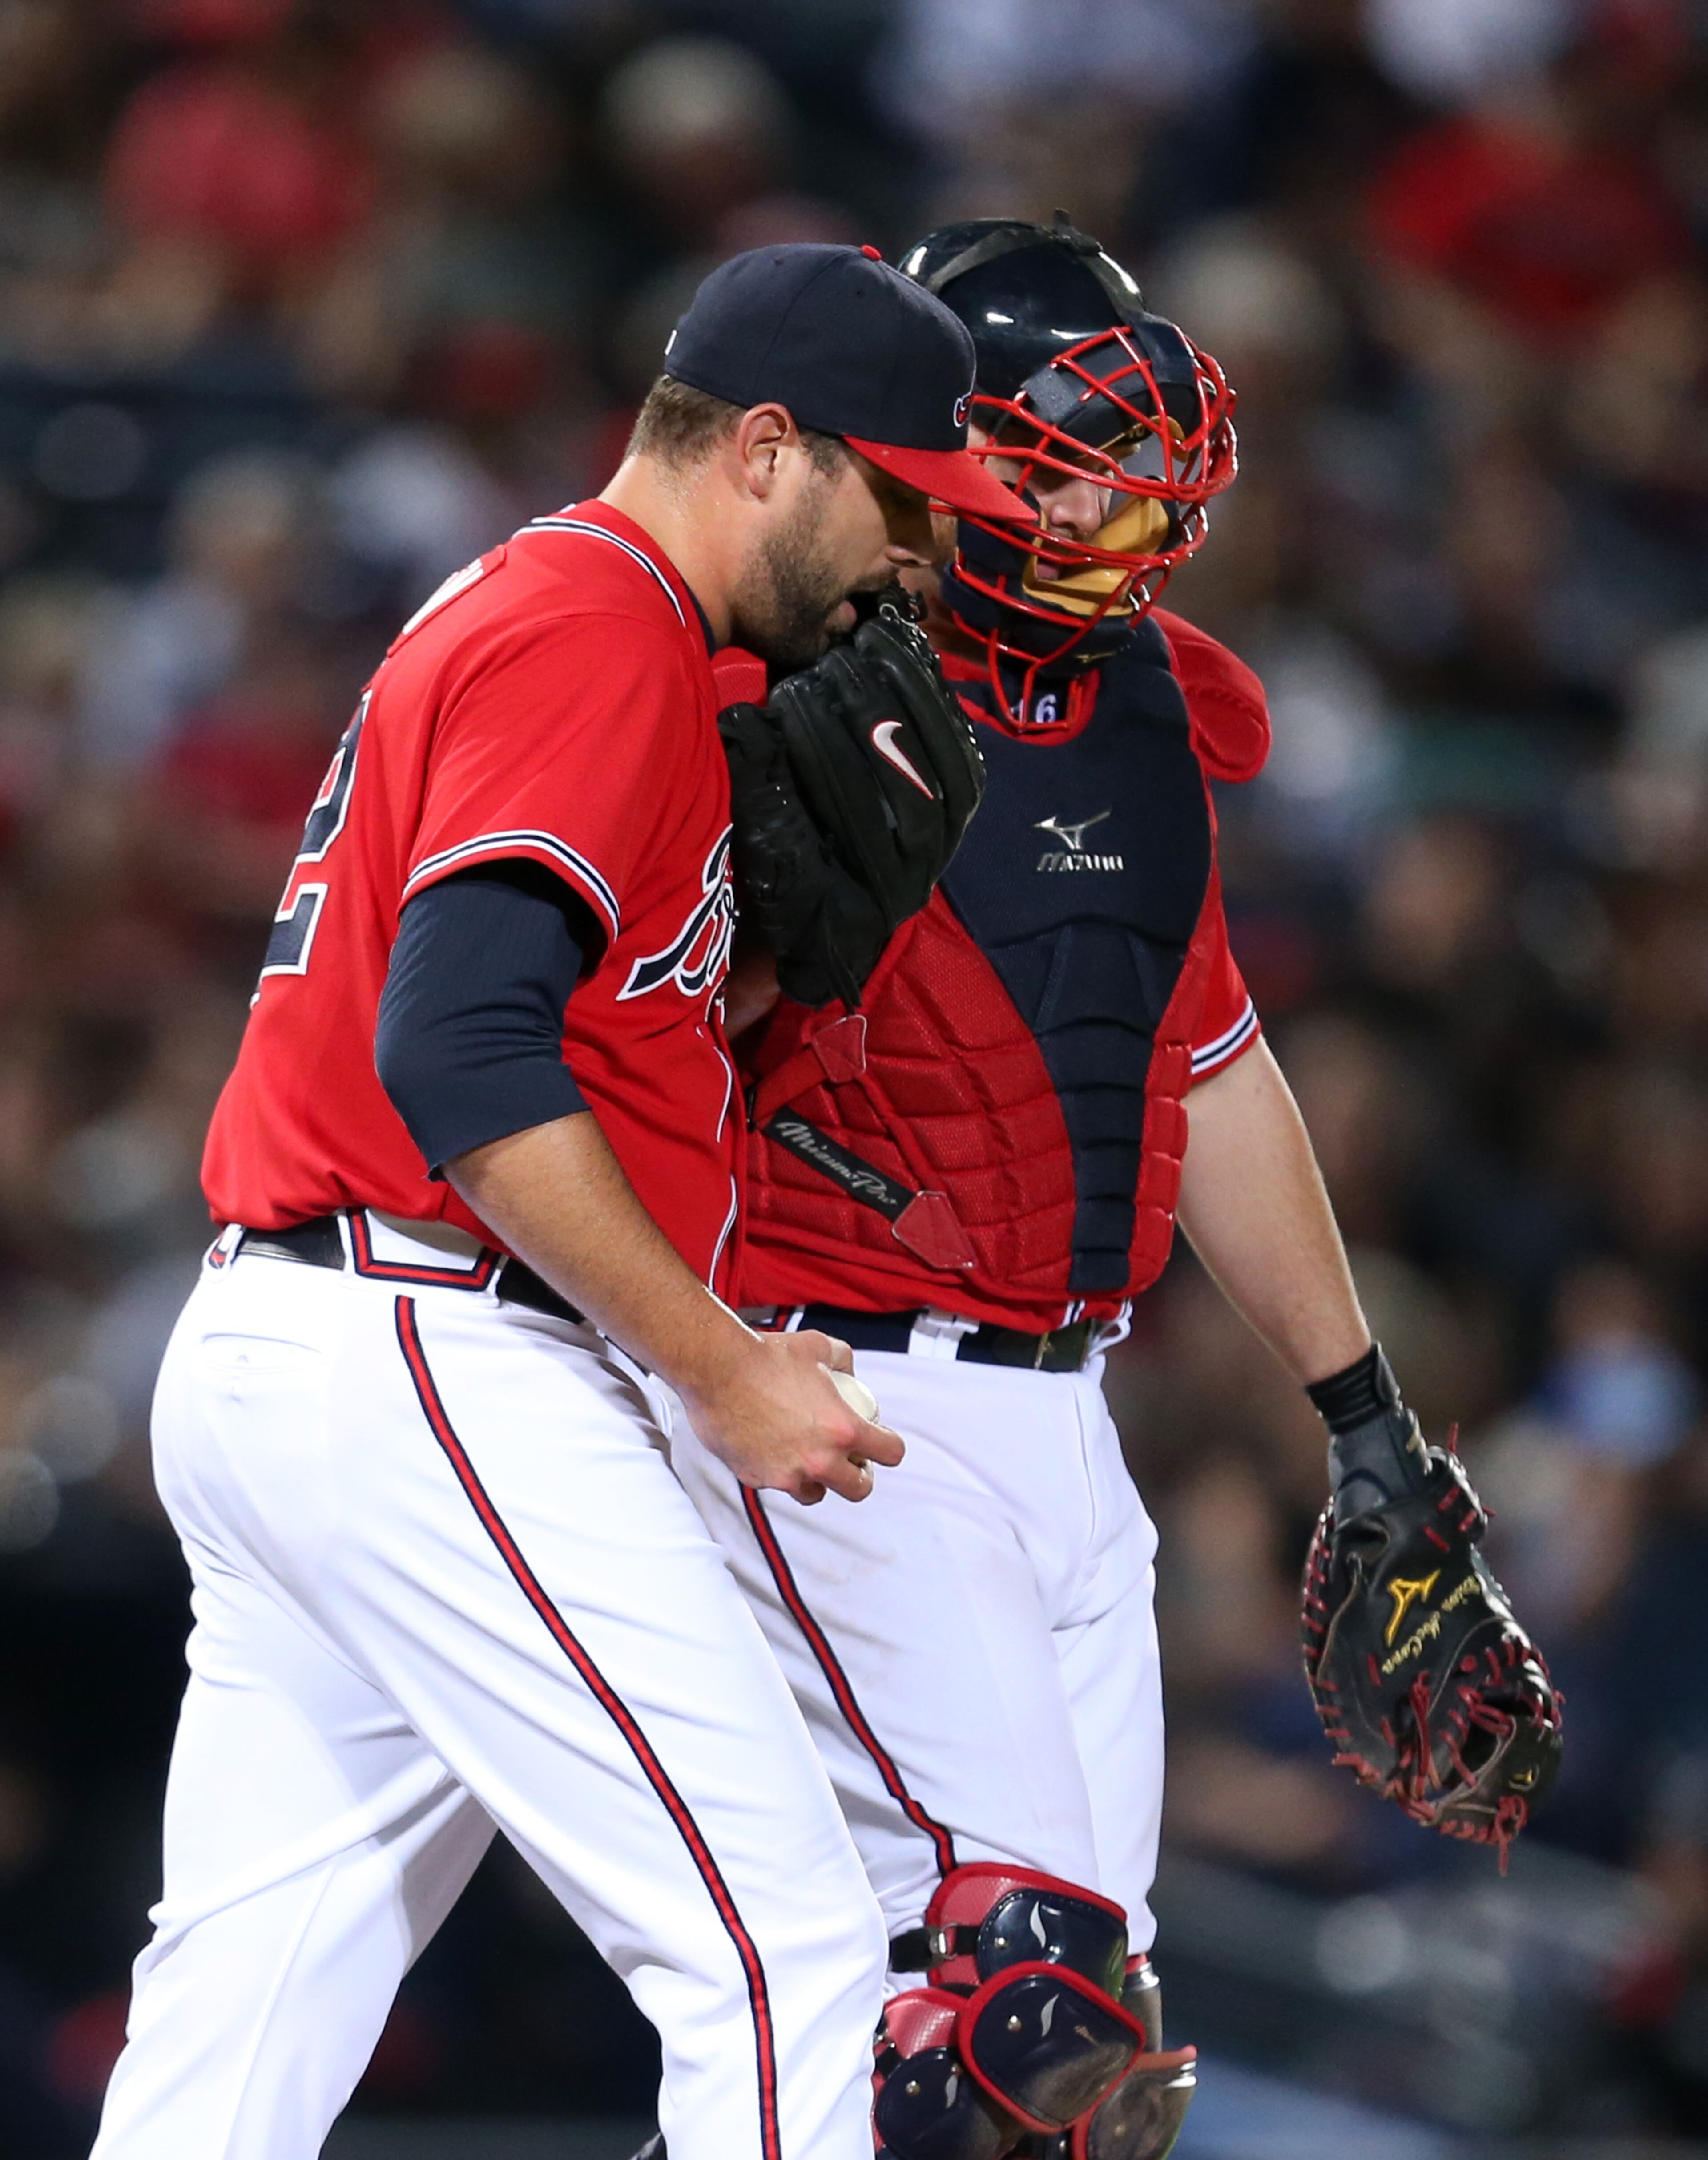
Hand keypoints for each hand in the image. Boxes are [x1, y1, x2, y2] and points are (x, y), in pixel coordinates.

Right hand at [676, 1328, 903, 1503]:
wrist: (716, 1368)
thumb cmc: (767, 1356)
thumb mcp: (819, 1347)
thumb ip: (843, 1360)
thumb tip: (849, 1371)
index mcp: (843, 1429)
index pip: (890, 1453)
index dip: (890, 1446)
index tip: (883, 1442)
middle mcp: (818, 1460)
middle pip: (859, 1489)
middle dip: (860, 1476)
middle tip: (852, 1463)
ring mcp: (786, 1475)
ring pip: (815, 1494)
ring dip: (819, 1482)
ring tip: (810, 1461)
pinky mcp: (756, 1479)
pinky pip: (777, 1485)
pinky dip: (780, 1473)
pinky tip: (772, 1449)